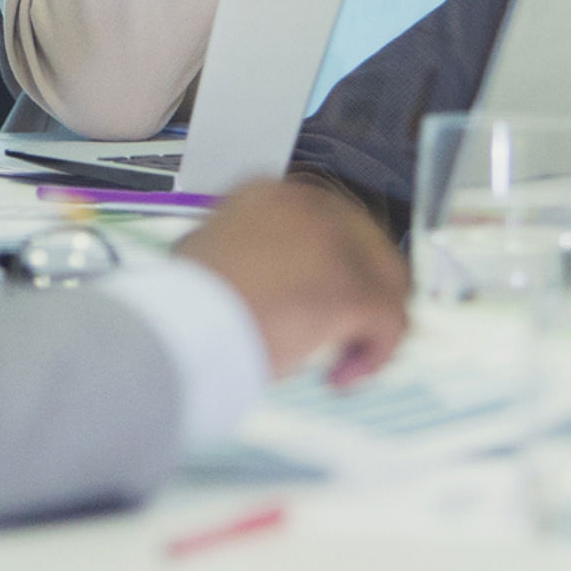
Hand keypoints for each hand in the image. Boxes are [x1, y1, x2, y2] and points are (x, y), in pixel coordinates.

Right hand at [174, 178, 408, 387]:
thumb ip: (243, 254)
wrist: (180, 329)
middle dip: (362, 293)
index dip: (337, 264)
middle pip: (368, 245)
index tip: (327, 298)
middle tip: (345, 333)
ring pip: (387, 281)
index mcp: (270, 192)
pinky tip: (340, 377)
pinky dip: (374, 354)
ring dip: (371, 325)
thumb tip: (263, 278)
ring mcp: (334, 243)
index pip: (331, 220)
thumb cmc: (183, 306)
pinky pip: (390, 321)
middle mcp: (308, 205)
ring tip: (342, 359)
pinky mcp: (350, 288)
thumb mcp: (205, 256)